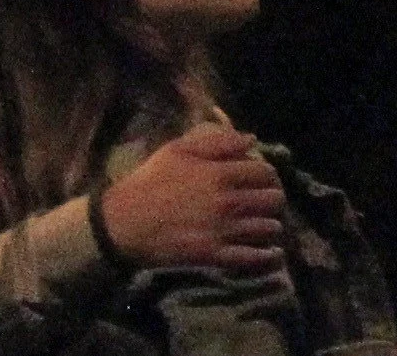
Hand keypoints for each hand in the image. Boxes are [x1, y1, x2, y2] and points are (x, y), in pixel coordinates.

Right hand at [99, 122, 286, 273]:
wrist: (122, 224)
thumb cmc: (149, 182)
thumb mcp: (179, 150)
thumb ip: (219, 142)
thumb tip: (252, 139)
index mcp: (222, 174)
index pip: (267, 173)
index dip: (269, 175)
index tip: (263, 180)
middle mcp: (229, 202)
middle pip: (274, 200)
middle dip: (273, 199)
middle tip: (265, 203)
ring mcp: (223, 230)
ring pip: (269, 228)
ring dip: (271, 225)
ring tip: (264, 225)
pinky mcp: (214, 255)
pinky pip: (252, 257)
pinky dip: (267, 255)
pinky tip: (271, 253)